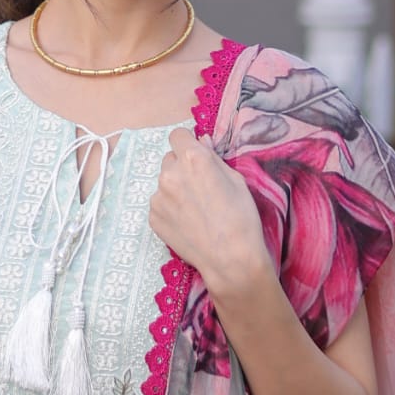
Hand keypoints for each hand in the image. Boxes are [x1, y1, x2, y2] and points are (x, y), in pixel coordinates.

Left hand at [149, 126, 264, 288]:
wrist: (230, 259)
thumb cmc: (241, 217)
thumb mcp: (236, 180)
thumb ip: (213, 158)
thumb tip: (201, 141)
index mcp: (193, 158)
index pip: (178, 135)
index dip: (187, 144)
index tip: (194, 155)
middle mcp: (170, 173)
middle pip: (170, 159)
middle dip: (181, 167)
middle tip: (199, 187)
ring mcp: (158, 196)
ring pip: (164, 182)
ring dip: (175, 189)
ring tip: (195, 209)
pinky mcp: (153, 217)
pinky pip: (160, 204)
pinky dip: (170, 209)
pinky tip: (187, 223)